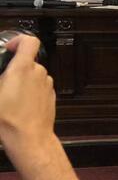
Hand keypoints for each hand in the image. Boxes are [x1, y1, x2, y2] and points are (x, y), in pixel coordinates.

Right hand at [0, 35, 55, 150]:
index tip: (9, 48)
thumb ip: (0, 78)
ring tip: (9, 97)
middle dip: (15, 69)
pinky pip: (39, 88)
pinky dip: (30, 92)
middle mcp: (39, 73)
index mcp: (23, 68)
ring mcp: (47, 85)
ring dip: (22, 81)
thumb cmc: (9, 119)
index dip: (19, 40)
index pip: (29, 41)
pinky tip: (19, 105)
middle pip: (29, 61)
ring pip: (34, 76)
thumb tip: (3, 75)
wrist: (29, 139)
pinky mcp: (51, 96)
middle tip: (2, 82)